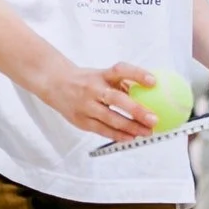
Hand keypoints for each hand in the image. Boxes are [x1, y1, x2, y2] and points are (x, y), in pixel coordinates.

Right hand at [36, 58, 155, 141]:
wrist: (54, 84)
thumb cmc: (88, 81)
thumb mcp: (103, 76)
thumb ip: (123, 83)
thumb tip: (154, 93)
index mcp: (101, 75)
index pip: (120, 70)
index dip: (137, 74)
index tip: (154, 81)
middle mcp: (92, 89)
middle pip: (116, 99)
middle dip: (137, 110)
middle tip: (154, 119)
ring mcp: (85, 106)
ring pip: (110, 119)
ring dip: (131, 127)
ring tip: (147, 132)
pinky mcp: (80, 120)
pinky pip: (102, 130)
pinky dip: (118, 135)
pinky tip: (131, 137)